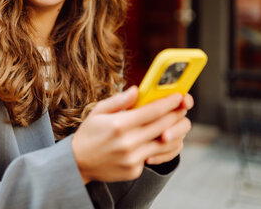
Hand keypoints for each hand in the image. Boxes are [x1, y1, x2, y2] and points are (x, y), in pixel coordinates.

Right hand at [71, 87, 191, 183]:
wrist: (78, 163)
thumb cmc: (89, 134)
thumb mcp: (99, 111)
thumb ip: (119, 100)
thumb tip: (137, 90)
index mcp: (119, 125)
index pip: (152, 111)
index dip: (169, 103)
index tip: (178, 96)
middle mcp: (128, 143)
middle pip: (163, 126)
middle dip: (176, 114)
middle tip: (182, 107)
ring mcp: (132, 159)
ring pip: (164, 144)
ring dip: (175, 132)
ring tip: (176, 124)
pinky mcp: (134, 170)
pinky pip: (155, 157)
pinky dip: (161, 147)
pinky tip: (162, 139)